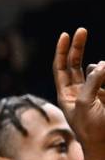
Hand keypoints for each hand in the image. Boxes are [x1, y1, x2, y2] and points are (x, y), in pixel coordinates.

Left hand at [53, 28, 104, 150]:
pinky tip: (104, 95)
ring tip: (101, 93)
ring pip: (97, 71)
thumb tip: (101, 63)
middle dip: (78, 47)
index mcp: (65, 94)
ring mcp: (95, 93)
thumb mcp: (85, 103)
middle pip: (75, 64)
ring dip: (100, 70)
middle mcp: (78, 92)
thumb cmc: (91, 129)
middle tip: (82, 30)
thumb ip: (92, 81)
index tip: (66, 34)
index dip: (63, 51)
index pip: (61, 67)